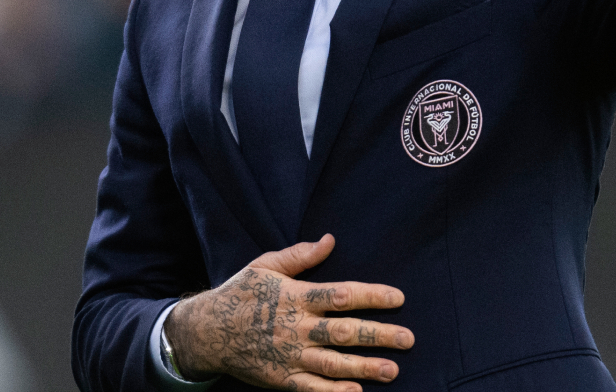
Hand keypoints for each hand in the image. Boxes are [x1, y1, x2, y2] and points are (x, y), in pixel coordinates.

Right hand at [166, 234, 413, 390]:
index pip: (341, 295)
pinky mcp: (282, 378)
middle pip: (344, 332)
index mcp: (296, 297)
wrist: (206, 331)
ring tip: (392, 370)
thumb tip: (330, 240)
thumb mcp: (265, 266)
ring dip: (364, 367)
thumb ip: (300, 256)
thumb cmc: (240, 293)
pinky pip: (312, 389)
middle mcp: (297, 328)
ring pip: (333, 363)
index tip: (398, 298)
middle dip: (379, 335)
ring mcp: (290, 356)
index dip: (372, 296)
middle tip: (408, 339)